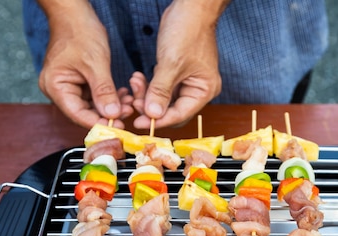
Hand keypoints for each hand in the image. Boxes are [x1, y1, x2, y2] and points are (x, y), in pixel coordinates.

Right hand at [37, 0, 133, 127]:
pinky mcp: (79, 82)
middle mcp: (59, 90)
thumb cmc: (79, 32)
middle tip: (128, 113)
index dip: (98, 123)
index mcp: (55, 87)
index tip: (118, 127)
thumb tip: (112, 114)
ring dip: (111, 106)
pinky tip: (123, 95)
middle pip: (84, 112)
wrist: (75, 13)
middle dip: (107, 114)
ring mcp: (69, 86)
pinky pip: (95, 96)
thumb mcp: (95, 63)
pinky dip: (109, 97)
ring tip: (129, 103)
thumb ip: (104, 91)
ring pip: (92, 106)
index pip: (77, 114)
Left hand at [132, 0, 229, 129]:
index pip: (180, 114)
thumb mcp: (171, 63)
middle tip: (133, 102)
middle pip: (172, 110)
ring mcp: (189, 81)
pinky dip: (149, 85)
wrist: (191, 7)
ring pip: (164, 99)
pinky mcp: (178, 74)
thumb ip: (160, 91)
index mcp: (204, 90)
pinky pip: (162, 87)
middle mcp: (198, 89)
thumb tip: (152, 114)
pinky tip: (138, 79)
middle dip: (151, 106)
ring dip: (147, 94)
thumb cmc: (188, 30)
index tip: (139, 122)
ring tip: (134, 84)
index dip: (159, 120)